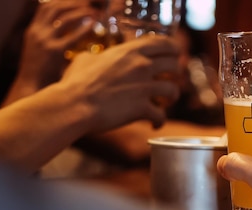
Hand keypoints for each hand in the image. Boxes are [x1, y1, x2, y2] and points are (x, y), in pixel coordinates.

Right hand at [5, 0, 101, 103]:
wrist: (29, 88)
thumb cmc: (38, 74)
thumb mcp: (38, 52)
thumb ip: (48, 41)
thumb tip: (66, 34)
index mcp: (32, 31)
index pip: (45, 7)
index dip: (61, 1)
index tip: (76, 1)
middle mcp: (37, 32)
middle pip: (55, 7)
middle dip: (73, 2)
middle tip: (88, 2)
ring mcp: (44, 41)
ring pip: (64, 17)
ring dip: (80, 12)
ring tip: (94, 12)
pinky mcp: (54, 52)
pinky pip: (72, 36)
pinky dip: (84, 28)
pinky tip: (93, 24)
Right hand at [60, 35, 180, 131]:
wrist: (74, 105)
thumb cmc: (75, 83)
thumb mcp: (84, 60)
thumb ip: (95, 56)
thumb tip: (93, 58)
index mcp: (130, 51)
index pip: (162, 43)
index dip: (173, 49)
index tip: (176, 54)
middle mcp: (141, 66)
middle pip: (174, 65)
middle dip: (177, 72)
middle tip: (172, 78)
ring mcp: (144, 88)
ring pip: (173, 90)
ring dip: (173, 96)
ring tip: (167, 101)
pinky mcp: (142, 109)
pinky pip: (161, 115)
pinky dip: (160, 121)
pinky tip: (155, 124)